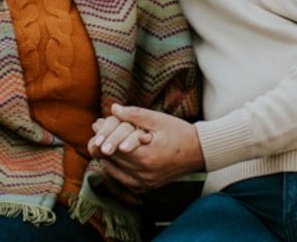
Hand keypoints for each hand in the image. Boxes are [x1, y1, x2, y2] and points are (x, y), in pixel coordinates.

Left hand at [88, 104, 203, 192]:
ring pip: (114, 170)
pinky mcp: (147, 186)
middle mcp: (144, 173)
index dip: (103, 134)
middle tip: (97, 127)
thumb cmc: (179, 132)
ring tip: (101, 139)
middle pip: (111, 159)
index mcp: (146, 156)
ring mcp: (145, 182)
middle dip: (102, 142)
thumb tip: (113, 109)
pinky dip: (114, 167)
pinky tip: (112, 155)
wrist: (199, 152)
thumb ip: (134, 114)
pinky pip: (123, 179)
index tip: (97, 123)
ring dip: (106, 155)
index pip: (113, 147)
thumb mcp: (158, 119)